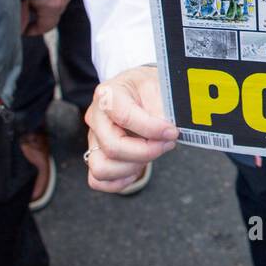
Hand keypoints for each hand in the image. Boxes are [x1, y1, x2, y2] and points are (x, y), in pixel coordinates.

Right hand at [84, 66, 177, 192]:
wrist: (139, 90)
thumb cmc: (147, 87)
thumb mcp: (158, 85)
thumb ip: (162, 107)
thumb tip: (167, 131)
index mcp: (108, 94)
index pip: (124, 117)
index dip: (152, 129)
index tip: (172, 132)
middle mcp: (95, 117)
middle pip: (113, 147)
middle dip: (146, 151)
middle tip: (167, 143)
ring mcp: (93, 138)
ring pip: (101, 168)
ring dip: (132, 167)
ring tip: (151, 153)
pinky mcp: (96, 155)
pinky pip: (98, 180)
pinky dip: (119, 180)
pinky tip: (137, 167)